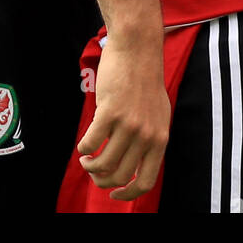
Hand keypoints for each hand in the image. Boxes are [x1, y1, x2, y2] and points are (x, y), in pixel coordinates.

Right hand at [78, 34, 170, 201]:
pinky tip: (83, 144)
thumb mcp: (157, 112)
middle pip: (120, 175)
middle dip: (102, 180)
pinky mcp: (110, 111)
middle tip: (93, 172)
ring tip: (85, 158)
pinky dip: (83, 148)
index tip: (113, 194)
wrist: (137, 48)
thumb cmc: (144, 78)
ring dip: (89, 165)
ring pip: (103, 162)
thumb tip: (135, 162)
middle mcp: (146, 135)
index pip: (146, 180)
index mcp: (160, 138)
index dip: (128, 194)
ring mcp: (129, 124)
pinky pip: (91, 142)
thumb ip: (150, 136)